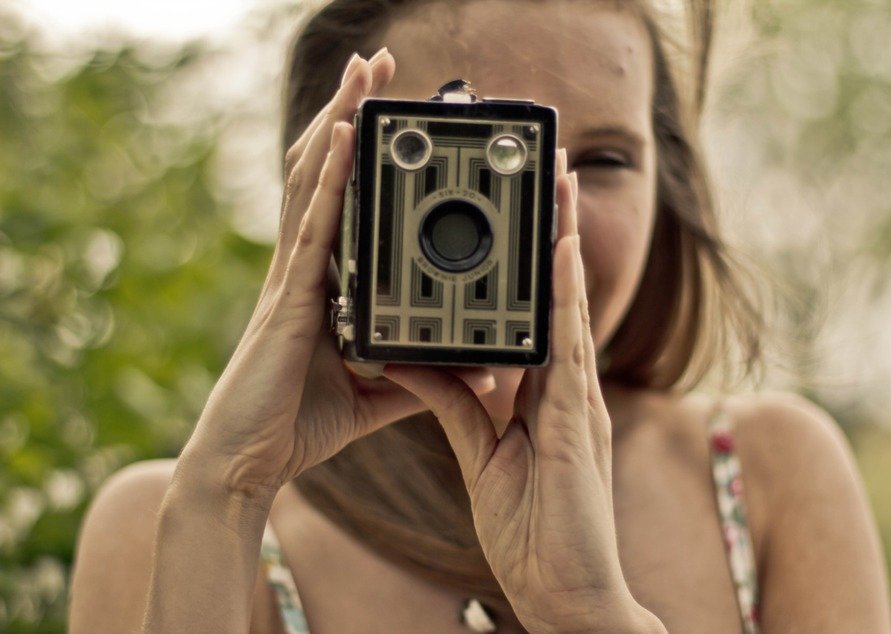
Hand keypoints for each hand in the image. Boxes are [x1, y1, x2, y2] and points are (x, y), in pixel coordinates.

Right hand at [181, 50, 493, 498]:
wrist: (248, 462)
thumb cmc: (300, 425)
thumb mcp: (378, 394)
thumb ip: (421, 377)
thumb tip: (473, 371)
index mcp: (325, 287)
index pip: (344, 201)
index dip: (358, 153)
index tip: (385, 114)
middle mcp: (307, 269)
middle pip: (326, 174)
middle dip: (349, 114)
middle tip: (378, 65)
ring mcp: (294, 277)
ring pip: (315, 182)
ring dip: (339, 122)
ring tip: (364, 73)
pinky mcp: (290, 297)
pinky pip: (314, 226)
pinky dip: (328, 179)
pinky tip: (342, 137)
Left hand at [384, 153, 649, 631]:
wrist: (566, 590)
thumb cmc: (533, 529)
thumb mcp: (480, 452)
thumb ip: (453, 402)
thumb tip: (415, 361)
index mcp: (547, 396)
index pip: (538, 314)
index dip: (533, 261)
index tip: (523, 213)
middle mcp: (568, 389)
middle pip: (558, 296)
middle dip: (554, 232)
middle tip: (546, 172)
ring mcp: (578, 402)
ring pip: (569, 307)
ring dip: (563, 244)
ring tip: (555, 187)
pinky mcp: (577, 422)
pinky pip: (569, 348)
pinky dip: (565, 298)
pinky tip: (560, 253)